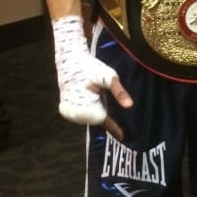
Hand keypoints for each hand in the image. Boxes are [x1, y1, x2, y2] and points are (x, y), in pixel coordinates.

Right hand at [51, 15, 132, 138]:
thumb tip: (129, 105)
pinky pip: (83, 114)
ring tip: (101, 102)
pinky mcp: (67, 108)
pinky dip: (91, 111)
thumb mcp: (108, 76)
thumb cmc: (90, 67)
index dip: (114, 128)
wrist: (70, 59)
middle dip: (106, 117)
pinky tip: (95, 102)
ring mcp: (70, 111)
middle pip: (97, 119)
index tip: (122, 137)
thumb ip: (119, 92)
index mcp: (87, 108)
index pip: (104, 121)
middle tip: (112, 111)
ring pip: (90, 117)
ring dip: (98, 112)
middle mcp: (76, 113)